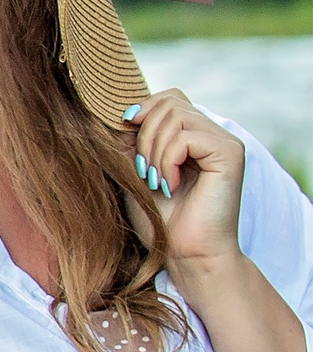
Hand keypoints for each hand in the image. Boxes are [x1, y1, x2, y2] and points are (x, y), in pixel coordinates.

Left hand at [124, 90, 245, 270]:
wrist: (186, 253)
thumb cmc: (160, 219)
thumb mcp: (134, 170)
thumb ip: (130, 139)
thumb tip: (120, 110)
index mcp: (196, 135)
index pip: (169, 98)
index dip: (143, 113)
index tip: (129, 145)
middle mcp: (214, 134)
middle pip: (169, 103)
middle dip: (144, 136)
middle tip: (144, 172)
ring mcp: (225, 142)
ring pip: (175, 116)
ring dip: (153, 151)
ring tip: (156, 182)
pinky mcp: (230, 155)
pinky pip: (186, 138)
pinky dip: (168, 161)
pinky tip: (171, 186)